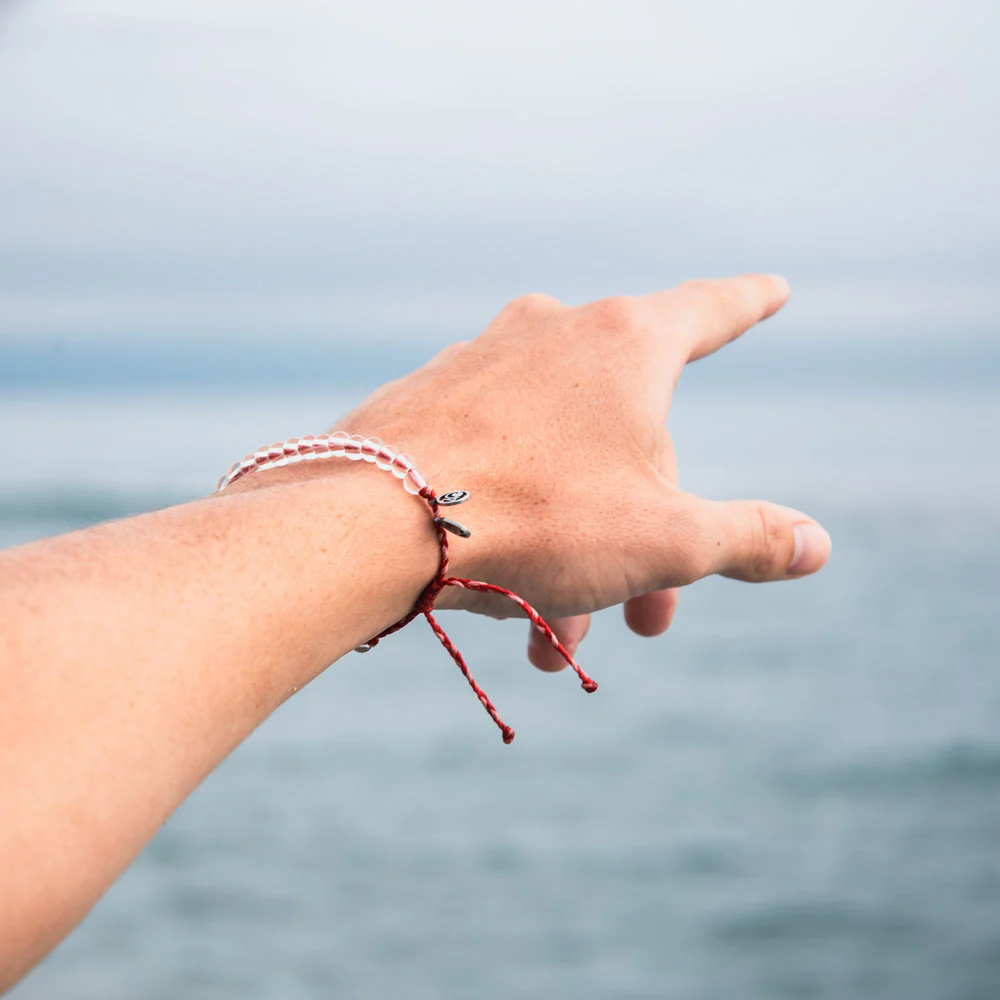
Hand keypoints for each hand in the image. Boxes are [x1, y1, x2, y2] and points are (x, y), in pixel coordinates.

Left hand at [341, 274, 830, 670]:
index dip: (750, 302)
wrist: (369, 521)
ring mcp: (482, 364)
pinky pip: (497, 465)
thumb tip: (817, 543)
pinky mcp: (429, 402)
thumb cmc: (532, 518)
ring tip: (560, 638)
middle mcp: (552, 335)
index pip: (711, 310)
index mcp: (624, 343)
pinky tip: (505, 598)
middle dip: (644, 536)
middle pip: (629, 439)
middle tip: (645, 622)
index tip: (774, 288)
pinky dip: (517, 527)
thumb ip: (748, 537)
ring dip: (576, 554)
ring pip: (559, 465)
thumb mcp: (664, 541)